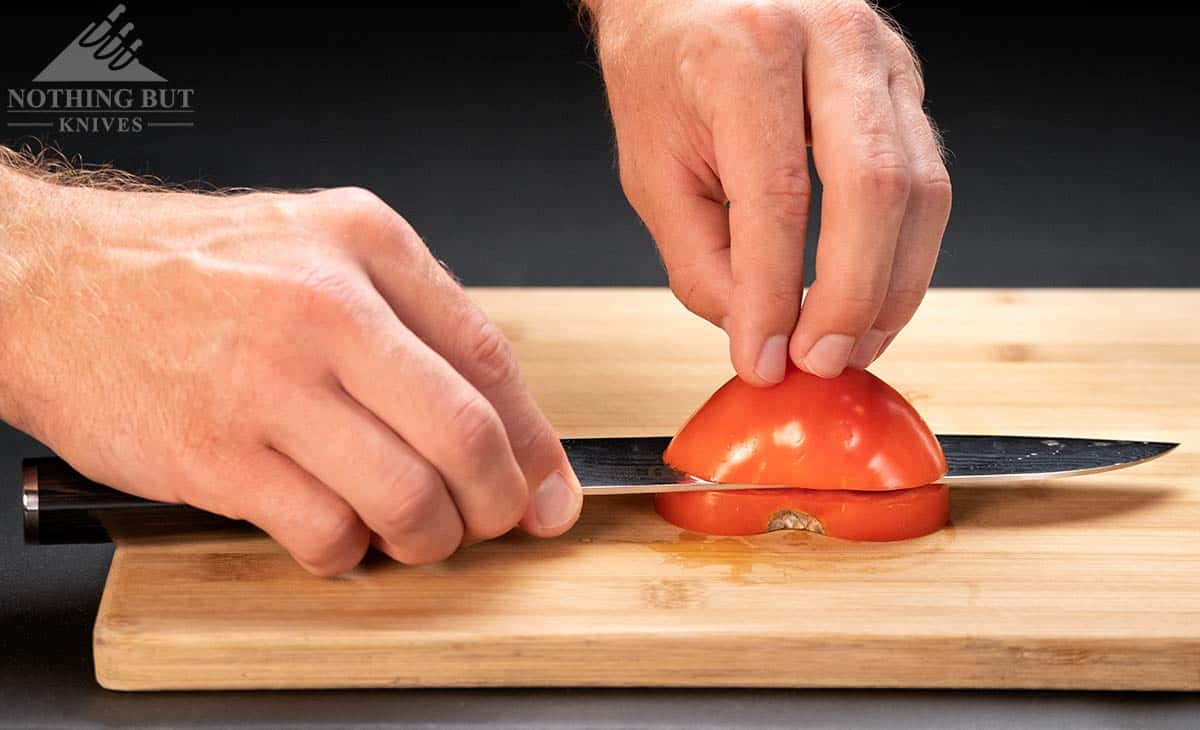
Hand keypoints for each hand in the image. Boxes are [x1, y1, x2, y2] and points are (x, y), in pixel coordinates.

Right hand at [0, 171, 582, 574]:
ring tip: (416, 533)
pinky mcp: (216, 452)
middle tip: (495, 523)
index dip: (535, 440)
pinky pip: (326, 533)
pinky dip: (349, 553)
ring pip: (406, 497)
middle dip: (499, 503)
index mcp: (366, 244)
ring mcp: (268, 381)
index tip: (550, 488)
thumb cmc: (190, 273)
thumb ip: (409, 318)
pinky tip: (337, 533)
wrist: (52, 283)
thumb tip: (497, 417)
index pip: (490, 358)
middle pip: (464, 434)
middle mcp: (326, 305)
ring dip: (429, 538)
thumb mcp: (315, 247)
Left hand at [589, 0, 951, 383]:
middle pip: (875, 187)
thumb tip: (760, 337)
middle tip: (824, 360)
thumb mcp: (653, 172)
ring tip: (855, 345)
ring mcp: (881, 54)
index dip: (776, 294)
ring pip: (922, 189)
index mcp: (744, 52)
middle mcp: (827, 37)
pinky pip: (929, 181)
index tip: (765, 359)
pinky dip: (907, 254)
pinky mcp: (906, 82)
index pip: (777, 195)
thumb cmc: (664, 73)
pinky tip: (876, 298)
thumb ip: (702, 262)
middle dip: (854, 296)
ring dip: (895, 287)